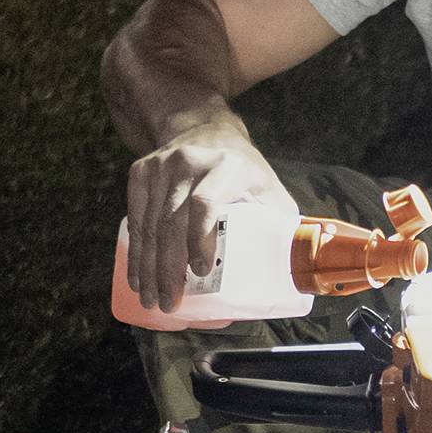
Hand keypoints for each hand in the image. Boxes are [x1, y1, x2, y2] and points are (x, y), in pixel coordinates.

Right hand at [125, 126, 295, 312]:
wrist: (205, 130)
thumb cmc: (244, 172)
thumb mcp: (269, 188)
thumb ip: (280, 223)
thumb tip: (295, 271)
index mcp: (229, 166)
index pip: (205, 203)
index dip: (199, 238)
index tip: (199, 272)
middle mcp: (190, 162)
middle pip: (172, 221)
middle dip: (169, 268)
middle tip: (170, 303)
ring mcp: (162, 166)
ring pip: (151, 224)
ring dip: (149, 267)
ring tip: (153, 299)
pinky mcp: (142, 171)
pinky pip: (136, 217)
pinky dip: (136, 250)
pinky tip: (139, 276)